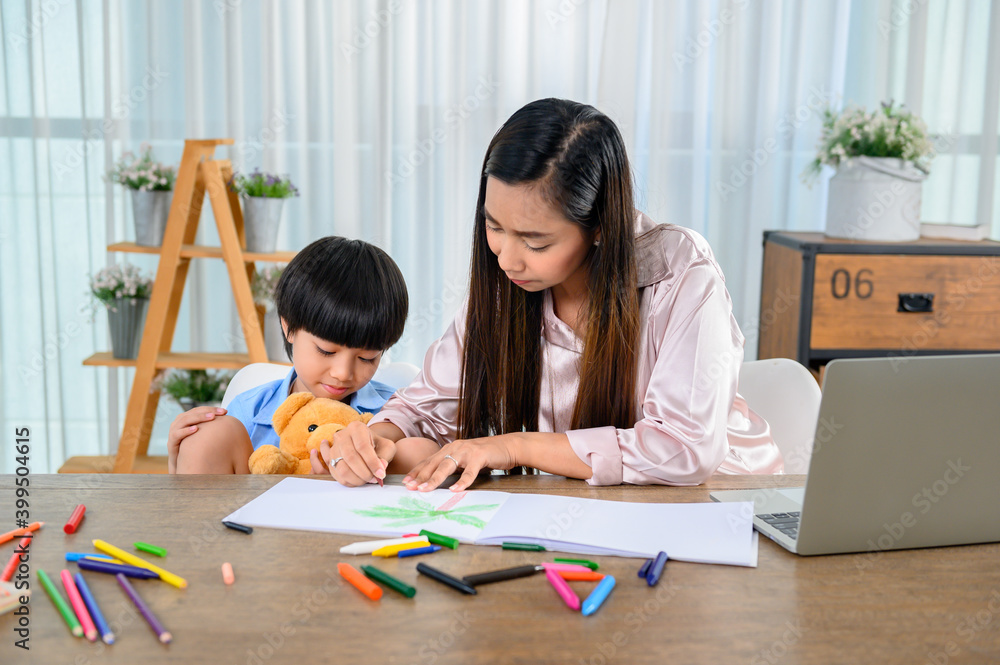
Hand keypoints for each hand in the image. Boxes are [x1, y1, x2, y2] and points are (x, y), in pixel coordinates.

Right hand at [167, 406, 226, 472]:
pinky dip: (186, 431)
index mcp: (187, 418)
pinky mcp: (171, 441)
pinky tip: (196, 429)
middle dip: (208, 411)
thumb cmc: (194, 446)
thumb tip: (230, 422)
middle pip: (193, 412)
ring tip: (211, 417)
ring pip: (185, 420)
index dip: (212, 409)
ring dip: (199, 417)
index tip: (225, 411)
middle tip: (220, 412)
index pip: (200, 409)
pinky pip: (177, 434)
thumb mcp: (203, 435)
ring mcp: (174, 430)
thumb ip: (211, 427)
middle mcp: (179, 421)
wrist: (181, 463)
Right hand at [308, 420, 394, 486]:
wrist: (365, 445)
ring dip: (356, 479)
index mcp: (356, 428)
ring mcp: (333, 448)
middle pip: (350, 458)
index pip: (362, 446)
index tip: (381, 474)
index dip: (372, 462)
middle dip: (364, 472)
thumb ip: (385, 456)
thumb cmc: (376, 445)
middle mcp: (342, 436)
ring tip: (367, 480)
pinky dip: (349, 482)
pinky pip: (337, 475)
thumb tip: (380, 468)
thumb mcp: (386, 446)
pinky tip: (359, 480)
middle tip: (374, 479)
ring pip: (342, 468)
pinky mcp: (329, 461)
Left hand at [403, 434, 519, 491]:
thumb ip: (452, 466)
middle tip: (410, 488)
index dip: (416, 471)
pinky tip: (455, 490)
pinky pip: (469, 471)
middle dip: (420, 476)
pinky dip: (462, 482)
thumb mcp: (464, 459)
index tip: (405, 482)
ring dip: (435, 478)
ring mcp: (467, 451)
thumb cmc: (485, 455)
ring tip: (425, 489)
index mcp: (450, 448)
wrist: (507, 446)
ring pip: (447, 466)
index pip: (429, 461)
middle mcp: (455, 447)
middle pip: (434, 463)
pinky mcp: (480, 456)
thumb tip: (436, 480)